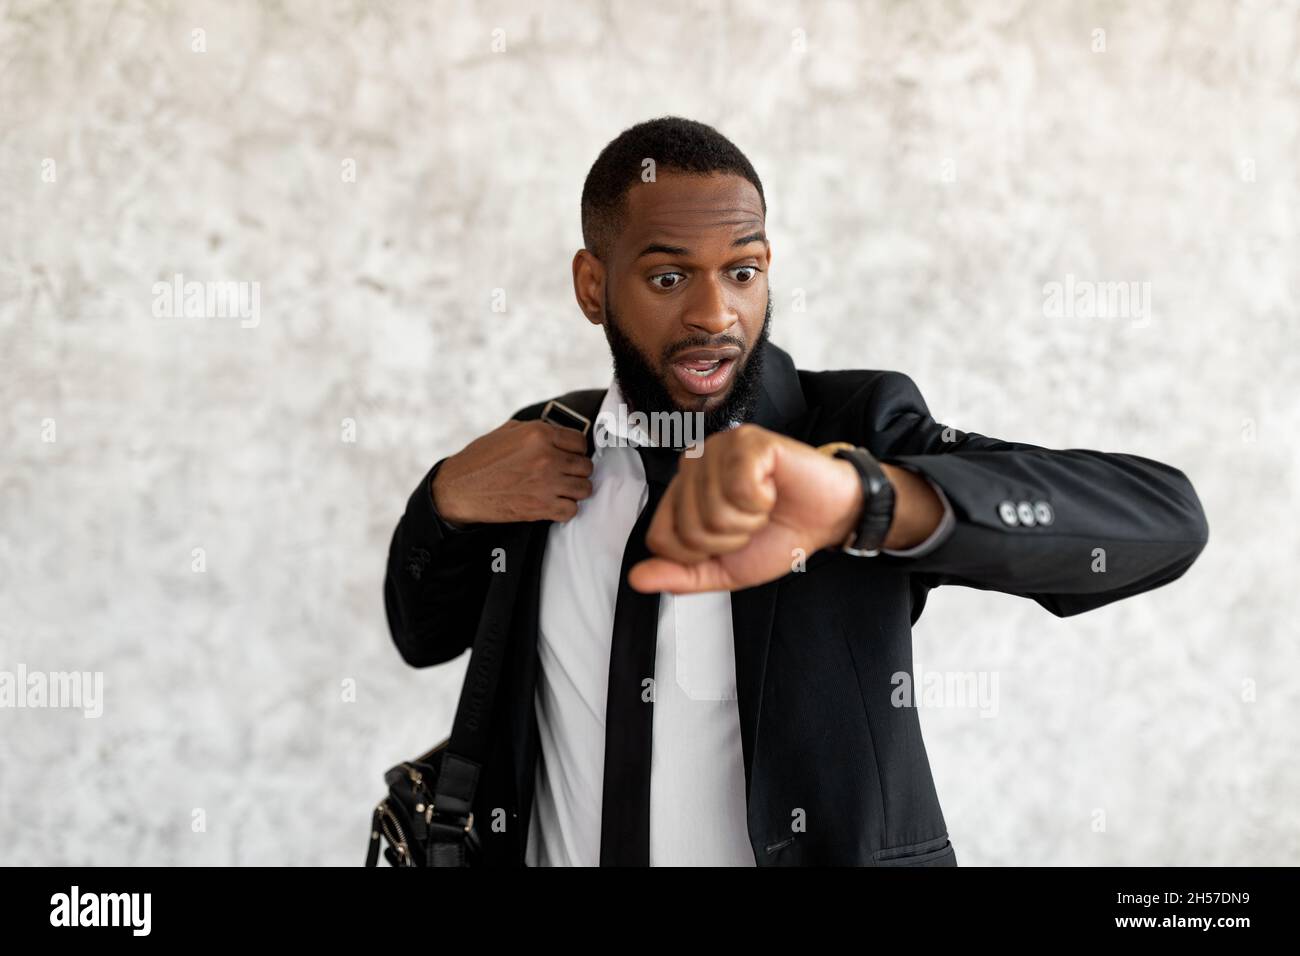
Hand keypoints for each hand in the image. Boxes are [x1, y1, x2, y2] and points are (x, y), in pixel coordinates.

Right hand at [431, 419, 593, 523]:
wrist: (460, 488)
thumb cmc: (481, 459)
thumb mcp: (510, 431)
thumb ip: (538, 431)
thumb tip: (560, 435)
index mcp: (539, 434)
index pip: (580, 442)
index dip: (576, 450)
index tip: (569, 456)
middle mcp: (546, 457)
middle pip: (585, 466)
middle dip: (576, 471)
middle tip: (564, 474)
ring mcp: (545, 483)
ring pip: (584, 488)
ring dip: (574, 490)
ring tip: (561, 489)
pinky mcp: (541, 507)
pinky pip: (572, 510)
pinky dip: (565, 509)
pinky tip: (554, 503)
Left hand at [627, 424, 942, 593]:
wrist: (829, 517)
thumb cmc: (778, 534)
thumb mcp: (725, 568)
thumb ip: (681, 575)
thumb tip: (637, 579)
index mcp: (682, 493)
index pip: (661, 538)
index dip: (701, 553)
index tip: (731, 540)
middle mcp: (693, 465)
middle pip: (687, 528)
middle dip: (729, 539)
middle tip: (753, 523)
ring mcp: (718, 448)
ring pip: (712, 511)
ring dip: (749, 521)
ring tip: (764, 506)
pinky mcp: (748, 440)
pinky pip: (739, 489)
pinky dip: (763, 501)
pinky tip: (773, 488)